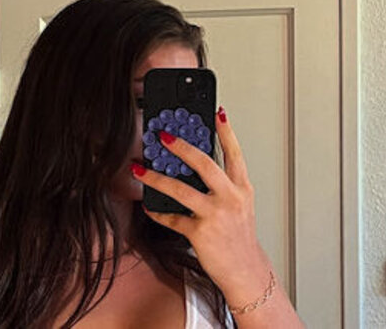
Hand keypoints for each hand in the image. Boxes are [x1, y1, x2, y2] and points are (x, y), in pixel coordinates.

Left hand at [130, 106, 272, 298]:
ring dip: (155, 178)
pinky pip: (171, 218)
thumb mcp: (240, 205)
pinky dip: (157, 211)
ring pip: (180, 189)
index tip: (218, 113)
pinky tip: (148, 205)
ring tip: (140, 170)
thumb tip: (197, 164)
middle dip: (181, 146)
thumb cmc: (240, 236)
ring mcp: (215, 215)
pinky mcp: (201, 233)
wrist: (246, 271)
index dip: (226, 132)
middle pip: (204, 163)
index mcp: (242, 188)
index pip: (235, 153)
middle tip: (164, 136)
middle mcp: (230, 198)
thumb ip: (224, 184)